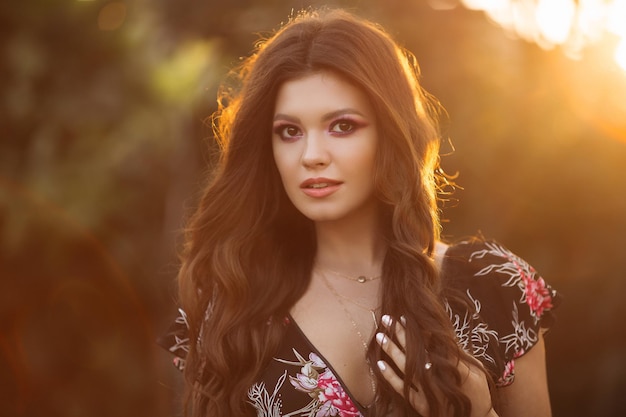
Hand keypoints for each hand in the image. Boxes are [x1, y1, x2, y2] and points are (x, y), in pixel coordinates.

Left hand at [376, 315, 497, 416]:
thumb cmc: (478, 392)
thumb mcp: (475, 368)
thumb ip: (458, 351)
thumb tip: (443, 333)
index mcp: (453, 366)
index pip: (432, 343)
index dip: (418, 329)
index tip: (407, 317)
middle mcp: (438, 378)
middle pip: (415, 351)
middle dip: (400, 333)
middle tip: (388, 318)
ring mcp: (428, 392)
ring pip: (405, 367)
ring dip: (392, 350)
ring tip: (380, 335)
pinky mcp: (421, 404)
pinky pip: (402, 389)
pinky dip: (390, 376)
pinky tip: (379, 363)